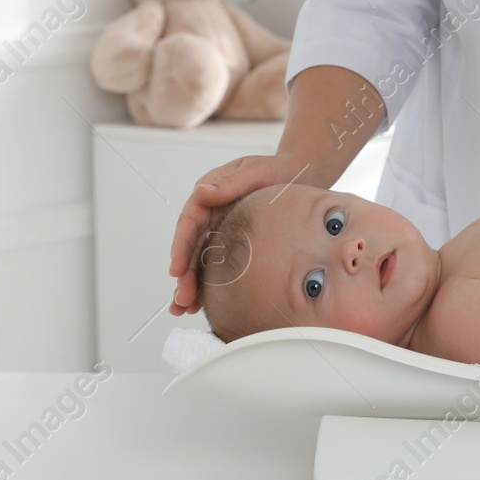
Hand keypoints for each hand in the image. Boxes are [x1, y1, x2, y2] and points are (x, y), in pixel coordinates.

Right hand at [167, 153, 312, 315]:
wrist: (302, 177)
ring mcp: (222, 230)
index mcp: (211, 195)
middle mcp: (211, 214)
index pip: (190, 222)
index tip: (176, 270)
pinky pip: (218, 265)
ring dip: (191, 284)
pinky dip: (209, 284)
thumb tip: (200, 191)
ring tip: (185, 308)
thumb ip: (231, 182)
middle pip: (192, 247)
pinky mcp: (234, 244)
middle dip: (184, 275)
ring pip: (201, 260)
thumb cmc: (279, 171)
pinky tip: (202, 304)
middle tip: (182, 300)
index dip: (181, 247)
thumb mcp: (257, 170)